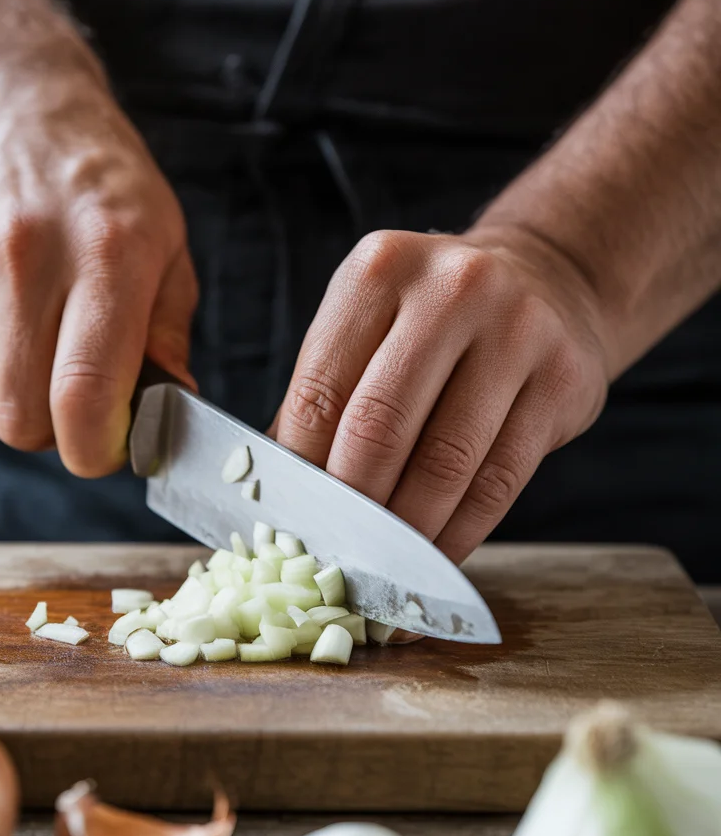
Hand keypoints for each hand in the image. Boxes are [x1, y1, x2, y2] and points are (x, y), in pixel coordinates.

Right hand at [0, 69, 196, 476]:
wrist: (11, 111)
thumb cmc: (105, 192)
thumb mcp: (167, 249)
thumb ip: (168, 337)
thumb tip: (169, 412)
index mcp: (106, 254)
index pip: (83, 392)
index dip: (94, 448)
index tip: (106, 450)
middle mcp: (25, 257)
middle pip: (21, 415)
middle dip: (54, 433)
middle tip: (78, 403)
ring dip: (14, 404)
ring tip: (42, 357)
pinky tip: (5, 331)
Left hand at [274, 229, 610, 562]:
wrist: (547, 280)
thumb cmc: (432, 321)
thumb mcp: (369, 325)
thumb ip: (324, 398)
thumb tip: (273, 494)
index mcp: (380, 270)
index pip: (320, 391)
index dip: (299, 471)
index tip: (289, 524)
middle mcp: (452, 290)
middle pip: (379, 427)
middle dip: (351, 506)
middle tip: (333, 555)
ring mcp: (517, 331)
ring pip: (445, 463)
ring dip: (405, 531)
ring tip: (380, 565)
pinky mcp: (563, 382)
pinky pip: (499, 482)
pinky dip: (459, 533)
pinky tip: (433, 557)